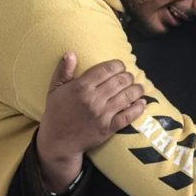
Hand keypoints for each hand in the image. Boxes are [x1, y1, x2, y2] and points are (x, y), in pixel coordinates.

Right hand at [36, 52, 145, 192]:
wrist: (58, 142)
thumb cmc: (56, 113)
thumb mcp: (53, 90)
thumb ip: (63, 71)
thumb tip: (70, 53)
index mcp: (81, 87)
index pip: (107, 69)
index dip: (118, 65)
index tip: (120, 66)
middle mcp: (93, 99)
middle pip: (120, 81)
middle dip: (128, 76)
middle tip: (128, 76)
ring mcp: (102, 114)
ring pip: (127, 96)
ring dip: (137, 89)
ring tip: (138, 87)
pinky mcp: (108, 128)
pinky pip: (128, 115)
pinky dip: (138, 108)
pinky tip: (141, 102)